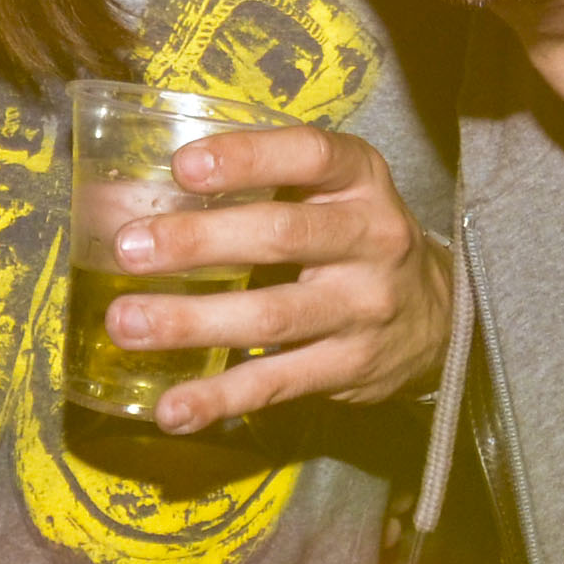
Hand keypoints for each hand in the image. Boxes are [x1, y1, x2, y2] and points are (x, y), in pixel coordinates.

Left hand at [112, 125, 453, 431]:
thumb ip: (260, 183)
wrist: (437, 316)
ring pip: (272, 316)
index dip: (247, 158)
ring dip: (191, 322)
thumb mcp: (331, 192)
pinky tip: (171, 407)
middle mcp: (370, 239)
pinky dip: (218, 398)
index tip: (183, 167)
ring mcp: (363, 308)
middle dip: (199, 242)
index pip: (308, 156)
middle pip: (283, 236)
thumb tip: (131, 195)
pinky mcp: (348, 367)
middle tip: (129, 249)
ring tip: (127, 323)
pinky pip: (276, 382)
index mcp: (360, 179)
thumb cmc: (354, 237)